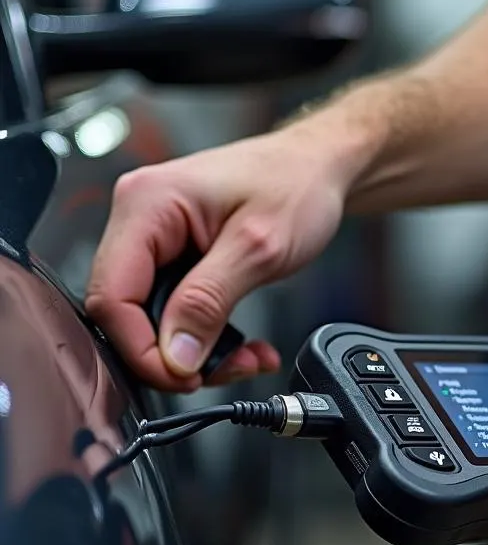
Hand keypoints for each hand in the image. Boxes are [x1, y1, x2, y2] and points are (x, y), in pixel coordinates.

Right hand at [86, 123, 345, 390]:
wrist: (318, 168)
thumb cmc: (295, 185)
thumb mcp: (258, 249)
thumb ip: (209, 303)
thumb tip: (174, 355)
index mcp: (147, 204)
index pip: (112, 295)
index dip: (141, 348)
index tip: (182, 376)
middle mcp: (142, 218)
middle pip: (128, 312)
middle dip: (176, 354)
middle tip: (225, 370)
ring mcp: (158, 238)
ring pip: (155, 318)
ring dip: (200, 350)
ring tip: (246, 357)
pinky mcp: (178, 256)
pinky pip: (177, 310)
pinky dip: (209, 336)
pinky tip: (243, 344)